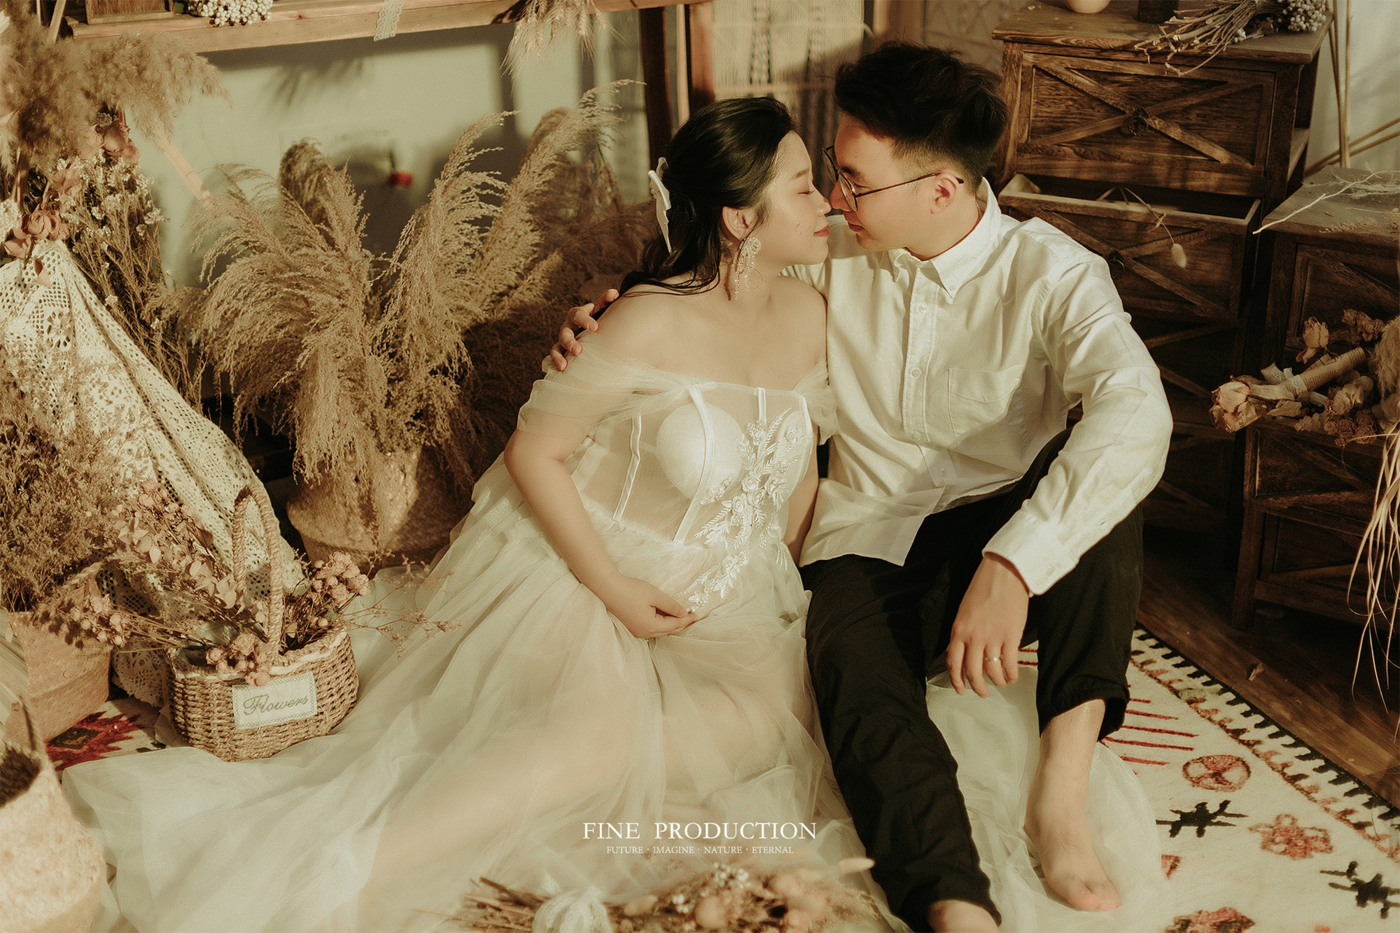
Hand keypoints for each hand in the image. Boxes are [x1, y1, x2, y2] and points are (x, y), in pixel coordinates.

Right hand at [548, 288, 617, 371]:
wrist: (593, 330)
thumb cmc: (598, 318)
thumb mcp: (601, 309)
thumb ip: (606, 301)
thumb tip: (614, 292)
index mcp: (577, 314)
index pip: (578, 315)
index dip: (585, 321)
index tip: (595, 328)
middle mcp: (568, 326)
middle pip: (565, 332)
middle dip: (570, 342)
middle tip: (578, 351)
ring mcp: (563, 340)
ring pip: (557, 346)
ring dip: (559, 356)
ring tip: (564, 366)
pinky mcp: (562, 351)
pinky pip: (556, 357)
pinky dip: (556, 362)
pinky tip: (560, 371)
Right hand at [600, 575, 696, 638]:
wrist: (607, 588)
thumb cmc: (631, 590)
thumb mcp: (655, 595)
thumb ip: (671, 605)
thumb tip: (683, 613)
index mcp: (651, 626)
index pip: (674, 625)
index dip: (686, 620)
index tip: (696, 614)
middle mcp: (644, 633)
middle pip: (668, 631)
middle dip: (681, 624)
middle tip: (692, 617)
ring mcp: (636, 631)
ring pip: (660, 632)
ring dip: (671, 625)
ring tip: (681, 618)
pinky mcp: (632, 627)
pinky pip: (651, 629)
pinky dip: (661, 625)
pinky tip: (665, 618)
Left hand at [946, 554, 1029, 697]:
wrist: (1004, 574)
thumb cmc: (984, 588)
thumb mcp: (964, 611)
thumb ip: (963, 632)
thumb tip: (965, 652)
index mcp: (959, 630)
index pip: (953, 663)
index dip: (957, 681)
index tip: (961, 689)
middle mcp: (973, 637)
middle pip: (973, 673)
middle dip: (977, 688)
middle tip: (982, 693)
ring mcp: (993, 638)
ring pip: (992, 672)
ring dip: (997, 683)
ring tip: (1001, 683)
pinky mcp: (1011, 637)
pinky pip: (1009, 665)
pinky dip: (1011, 675)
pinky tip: (1012, 676)